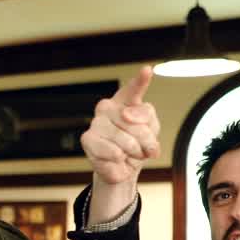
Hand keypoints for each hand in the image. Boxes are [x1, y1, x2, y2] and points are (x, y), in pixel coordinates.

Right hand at [81, 66, 160, 185]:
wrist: (121, 169)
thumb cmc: (136, 147)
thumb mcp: (151, 130)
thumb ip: (146, 117)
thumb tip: (127, 115)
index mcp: (125, 102)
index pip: (133, 90)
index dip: (141, 80)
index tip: (147, 70)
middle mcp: (108, 107)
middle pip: (137, 123)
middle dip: (146, 141)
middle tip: (143, 149)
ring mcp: (96, 122)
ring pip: (127, 140)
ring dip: (134, 153)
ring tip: (128, 154)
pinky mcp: (88, 138)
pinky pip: (114, 152)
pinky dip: (119, 160)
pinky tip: (116, 158)